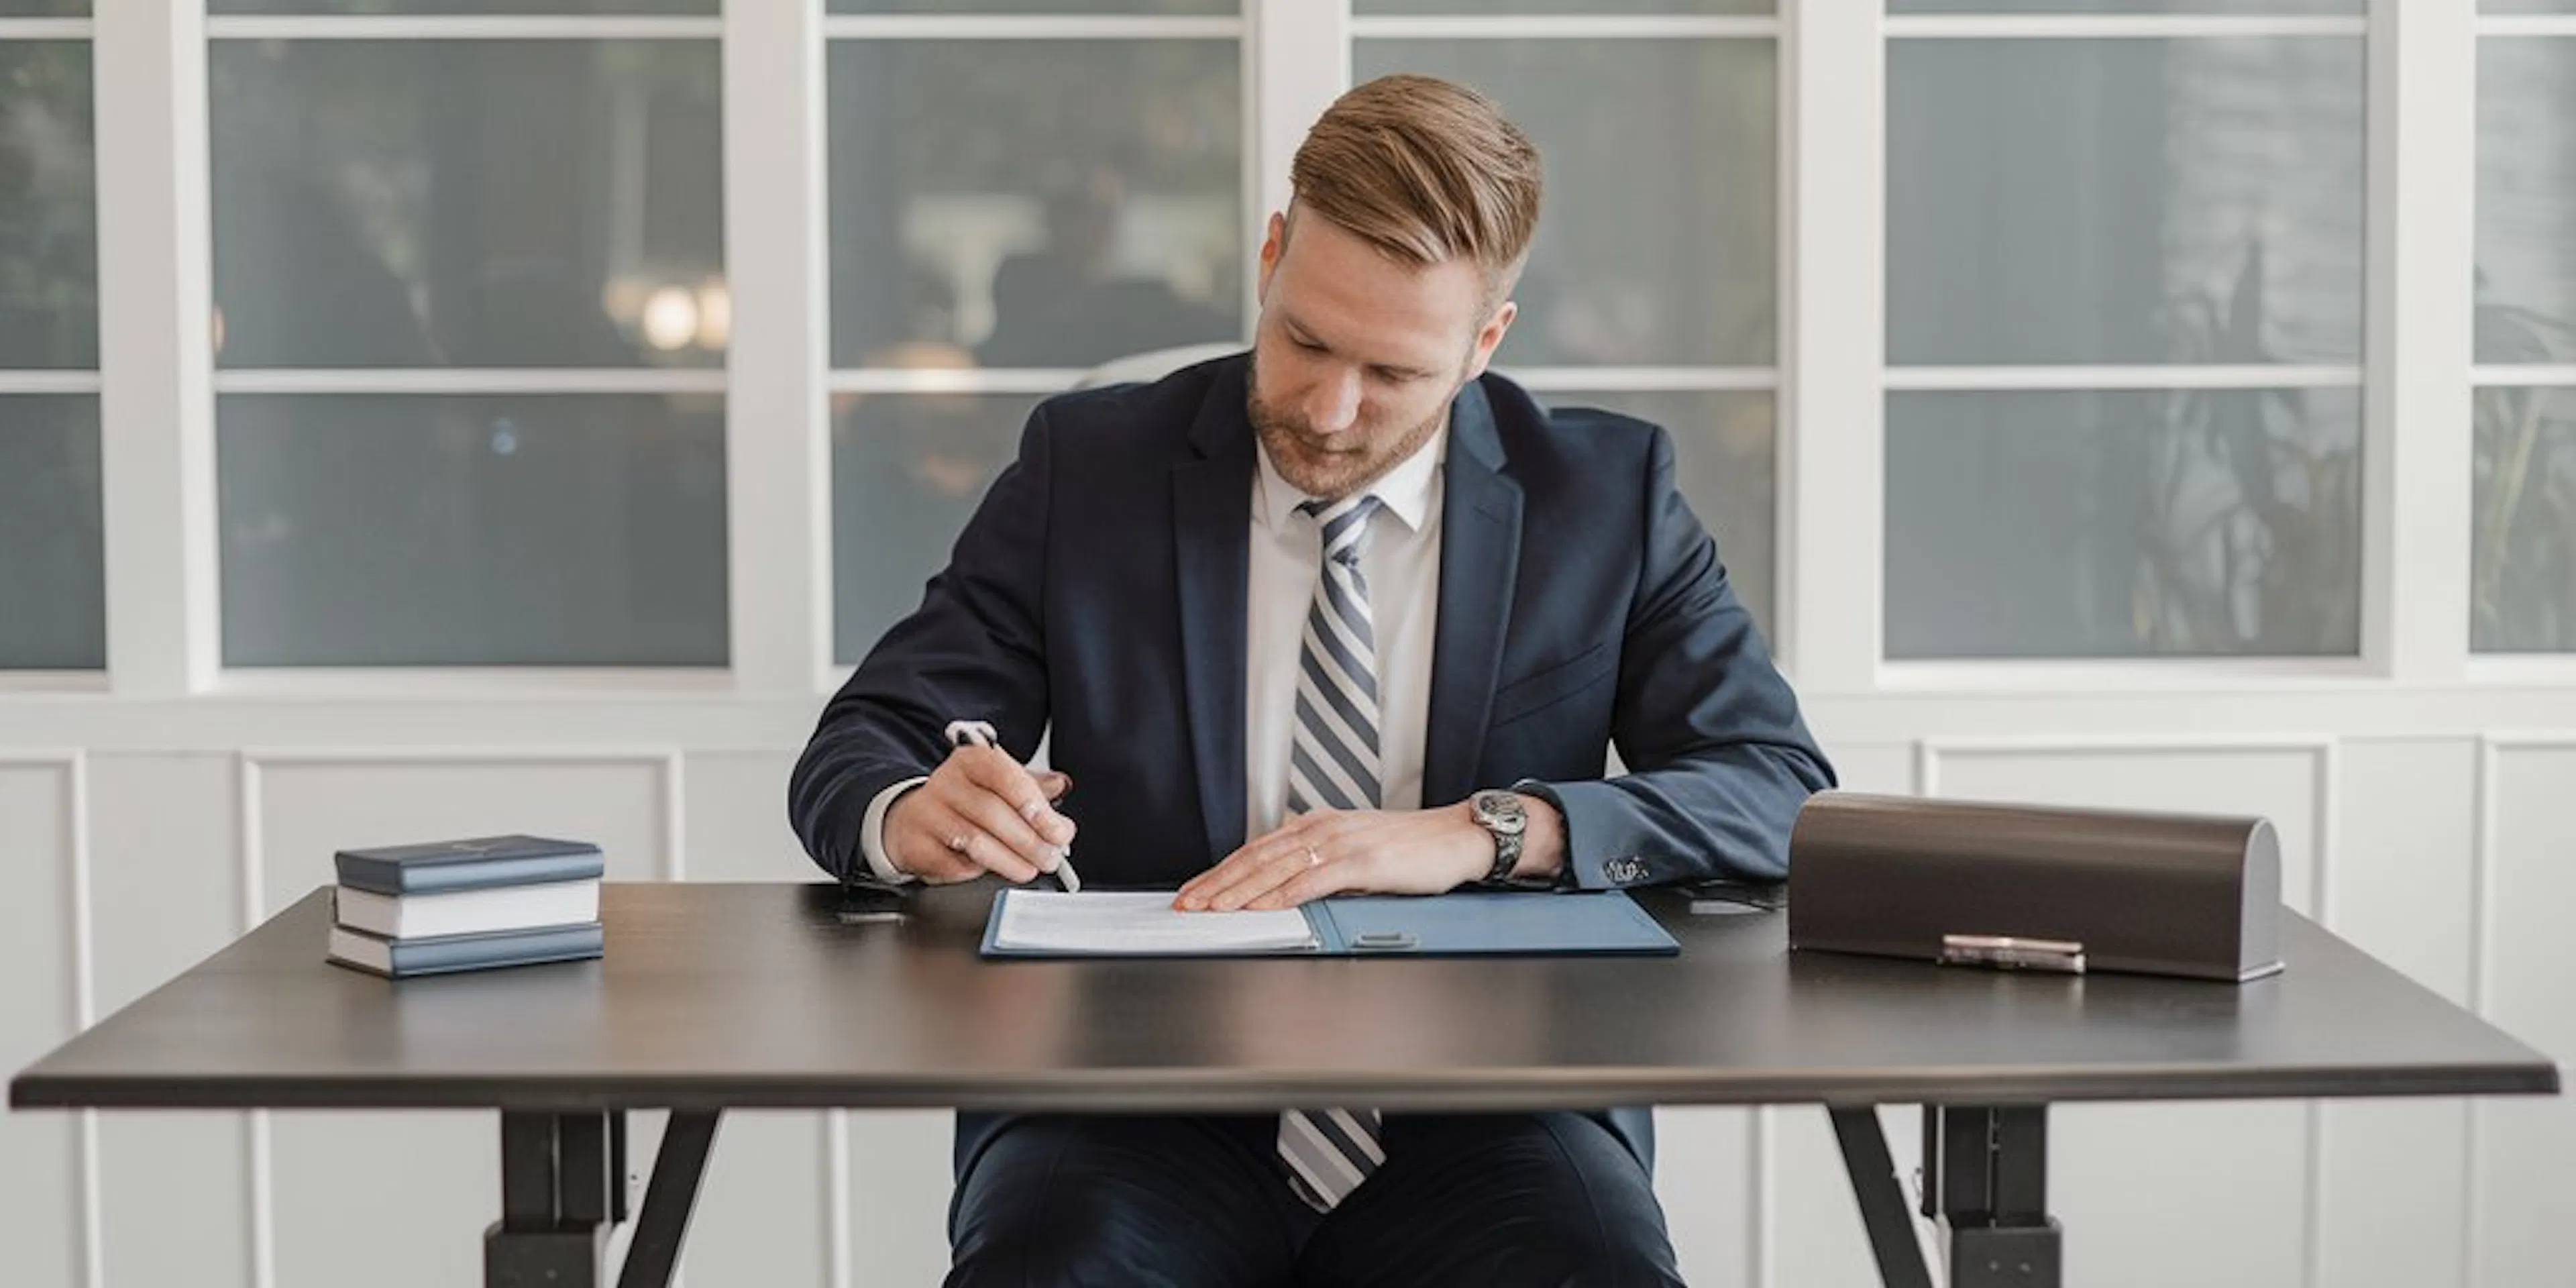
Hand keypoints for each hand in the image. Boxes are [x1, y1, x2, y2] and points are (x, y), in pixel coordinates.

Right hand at [884, 747, 1074, 883]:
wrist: (913, 818)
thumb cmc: (965, 801)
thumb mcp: (999, 784)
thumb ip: (1032, 786)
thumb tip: (1061, 785)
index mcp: (972, 761)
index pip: (1006, 776)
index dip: (1036, 806)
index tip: (1058, 830)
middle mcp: (946, 782)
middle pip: (992, 812)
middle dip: (1029, 841)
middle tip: (1050, 857)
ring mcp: (928, 813)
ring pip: (973, 840)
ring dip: (1009, 860)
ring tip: (1029, 869)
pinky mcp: (916, 844)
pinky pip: (952, 863)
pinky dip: (976, 871)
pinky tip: (990, 871)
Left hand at [1174, 803, 1493, 911]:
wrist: (1457, 837)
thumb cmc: (1412, 848)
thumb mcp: (1355, 850)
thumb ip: (1320, 863)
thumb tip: (1285, 886)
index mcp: (1317, 825)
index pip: (1256, 849)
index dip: (1221, 871)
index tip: (1195, 890)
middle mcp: (1322, 829)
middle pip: (1256, 857)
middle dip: (1217, 883)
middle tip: (1188, 904)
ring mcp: (1341, 843)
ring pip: (1277, 867)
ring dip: (1239, 891)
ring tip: (1212, 909)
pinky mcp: (1363, 862)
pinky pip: (1314, 880)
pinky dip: (1283, 894)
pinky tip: (1262, 908)